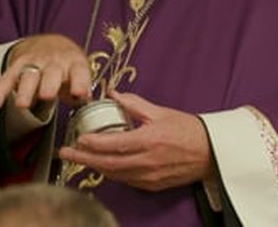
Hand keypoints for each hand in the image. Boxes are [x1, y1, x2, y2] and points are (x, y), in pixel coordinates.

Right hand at [0, 34, 91, 109]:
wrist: (51, 42)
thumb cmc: (68, 66)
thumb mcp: (80, 74)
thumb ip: (83, 90)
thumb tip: (86, 104)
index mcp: (74, 62)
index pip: (79, 71)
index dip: (80, 82)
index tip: (80, 93)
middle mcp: (54, 61)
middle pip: (51, 72)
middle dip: (48, 84)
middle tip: (47, 96)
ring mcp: (34, 61)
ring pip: (29, 75)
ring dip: (25, 89)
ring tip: (22, 105)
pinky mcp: (17, 65)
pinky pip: (7, 78)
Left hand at [58, 90, 212, 190]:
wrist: (211, 153)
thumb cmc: (187, 129)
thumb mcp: (160, 112)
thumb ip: (134, 104)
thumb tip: (113, 93)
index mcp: (149, 141)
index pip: (114, 145)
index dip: (93, 144)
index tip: (78, 139)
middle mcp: (147, 162)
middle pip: (108, 164)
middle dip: (84, 159)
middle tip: (65, 154)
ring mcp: (149, 176)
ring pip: (115, 175)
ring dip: (95, 167)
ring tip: (79, 159)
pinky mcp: (152, 185)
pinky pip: (126, 180)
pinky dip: (111, 173)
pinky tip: (101, 165)